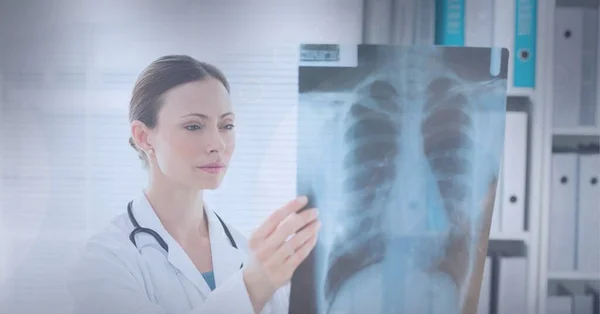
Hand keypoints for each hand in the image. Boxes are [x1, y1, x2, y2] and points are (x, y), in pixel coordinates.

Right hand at [242, 196, 320, 312]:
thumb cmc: (261, 254)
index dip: (290, 206)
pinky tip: (314, 237)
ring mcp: (273, 262)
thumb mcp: (260, 240)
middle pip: (286, 228)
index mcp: (256, 237)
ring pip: (295, 242)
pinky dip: (309, 244)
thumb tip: (297, 210)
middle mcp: (263, 249)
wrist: (255, 282)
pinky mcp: (284, 272)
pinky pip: (300, 255)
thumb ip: (274, 227)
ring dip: (309, 230)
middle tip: (315, 211)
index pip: (275, 217)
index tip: (303, 199)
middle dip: (303, 217)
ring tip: (317, 223)